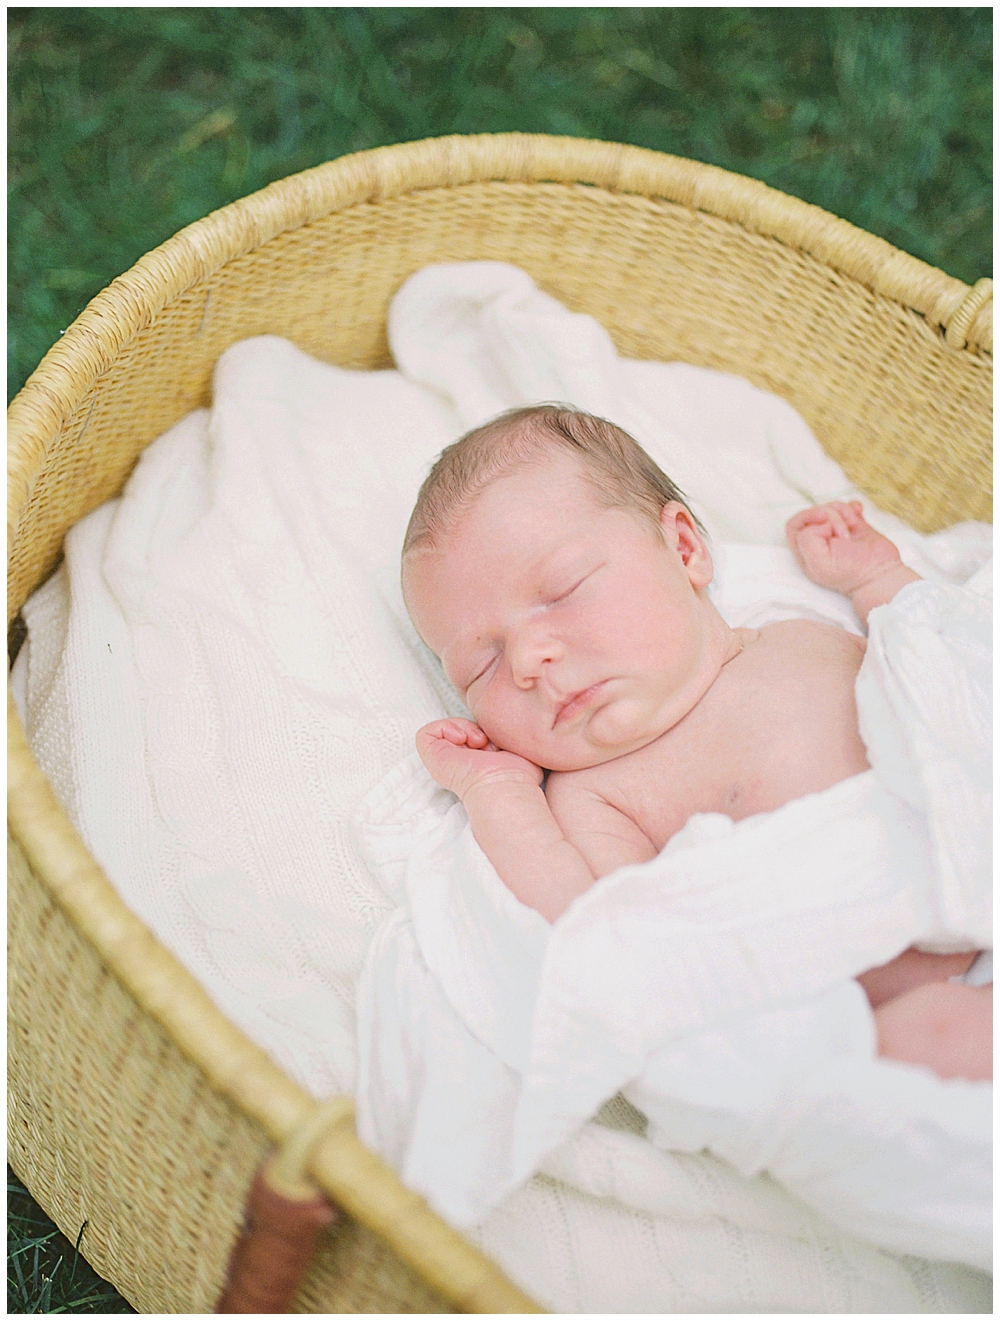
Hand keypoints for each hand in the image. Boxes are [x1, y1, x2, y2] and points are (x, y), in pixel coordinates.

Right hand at [416, 718, 543, 801]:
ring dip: (463, 727)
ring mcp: (442, 760)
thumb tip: (502, 732)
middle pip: (459, 729)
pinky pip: (427, 732)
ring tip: (477, 742)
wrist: (503, 783)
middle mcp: (457, 762)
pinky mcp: (431, 756)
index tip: (495, 743)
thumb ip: (506, 741)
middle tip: (486, 742)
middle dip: (475, 728)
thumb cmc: (517, 773)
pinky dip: (446, 727)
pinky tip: (462, 739)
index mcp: (474, 764)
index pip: (472, 734)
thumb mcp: (516, 750)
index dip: (483, 731)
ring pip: (445, 728)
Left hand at [786, 500, 904, 596]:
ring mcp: (837, 531)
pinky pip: (848, 507)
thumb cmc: (850, 572)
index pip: (794, 525)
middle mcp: (819, 540)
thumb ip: (807, 539)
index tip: (824, 518)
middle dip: (831, 516)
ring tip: (854, 527)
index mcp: (806, 551)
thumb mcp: (819, 563)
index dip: (807, 516)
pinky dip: (853, 506)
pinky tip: (859, 512)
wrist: (880, 574)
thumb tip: (821, 523)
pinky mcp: (853, 526)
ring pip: (832, 507)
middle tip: (845, 534)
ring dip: (844, 512)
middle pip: (815, 512)